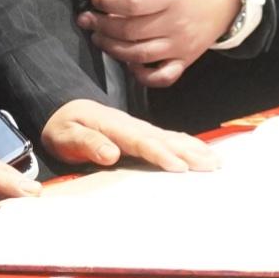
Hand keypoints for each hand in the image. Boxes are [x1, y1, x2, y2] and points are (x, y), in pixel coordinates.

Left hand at [40, 99, 218, 172]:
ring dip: (195, 149)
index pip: (143, 142)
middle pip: (165, 139)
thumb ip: (87, 143)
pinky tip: (200, 150)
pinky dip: (187, 144)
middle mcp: (132, 125)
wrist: (62, 110)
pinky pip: (168, 138)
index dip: (162, 154)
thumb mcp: (66, 136)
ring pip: (172, 138)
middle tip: (212, 165)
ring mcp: (139, 128)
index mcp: (115, 126)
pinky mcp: (141, 134)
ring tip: (216, 160)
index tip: (179, 167)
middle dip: (190, 152)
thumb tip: (111, 153)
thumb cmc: (63, 127)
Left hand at [82, 0, 240, 90]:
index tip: (95, 0)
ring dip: (113, 49)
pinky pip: (162, 78)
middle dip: (103, 26)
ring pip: (140, 55)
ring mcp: (181, 46)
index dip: (107, 4)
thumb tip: (104, 4)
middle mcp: (176, 24)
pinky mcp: (185, 61)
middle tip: (89, 21)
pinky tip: (130, 63)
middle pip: (131, 31)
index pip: (132, 4)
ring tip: (100, 39)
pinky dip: (142, 76)